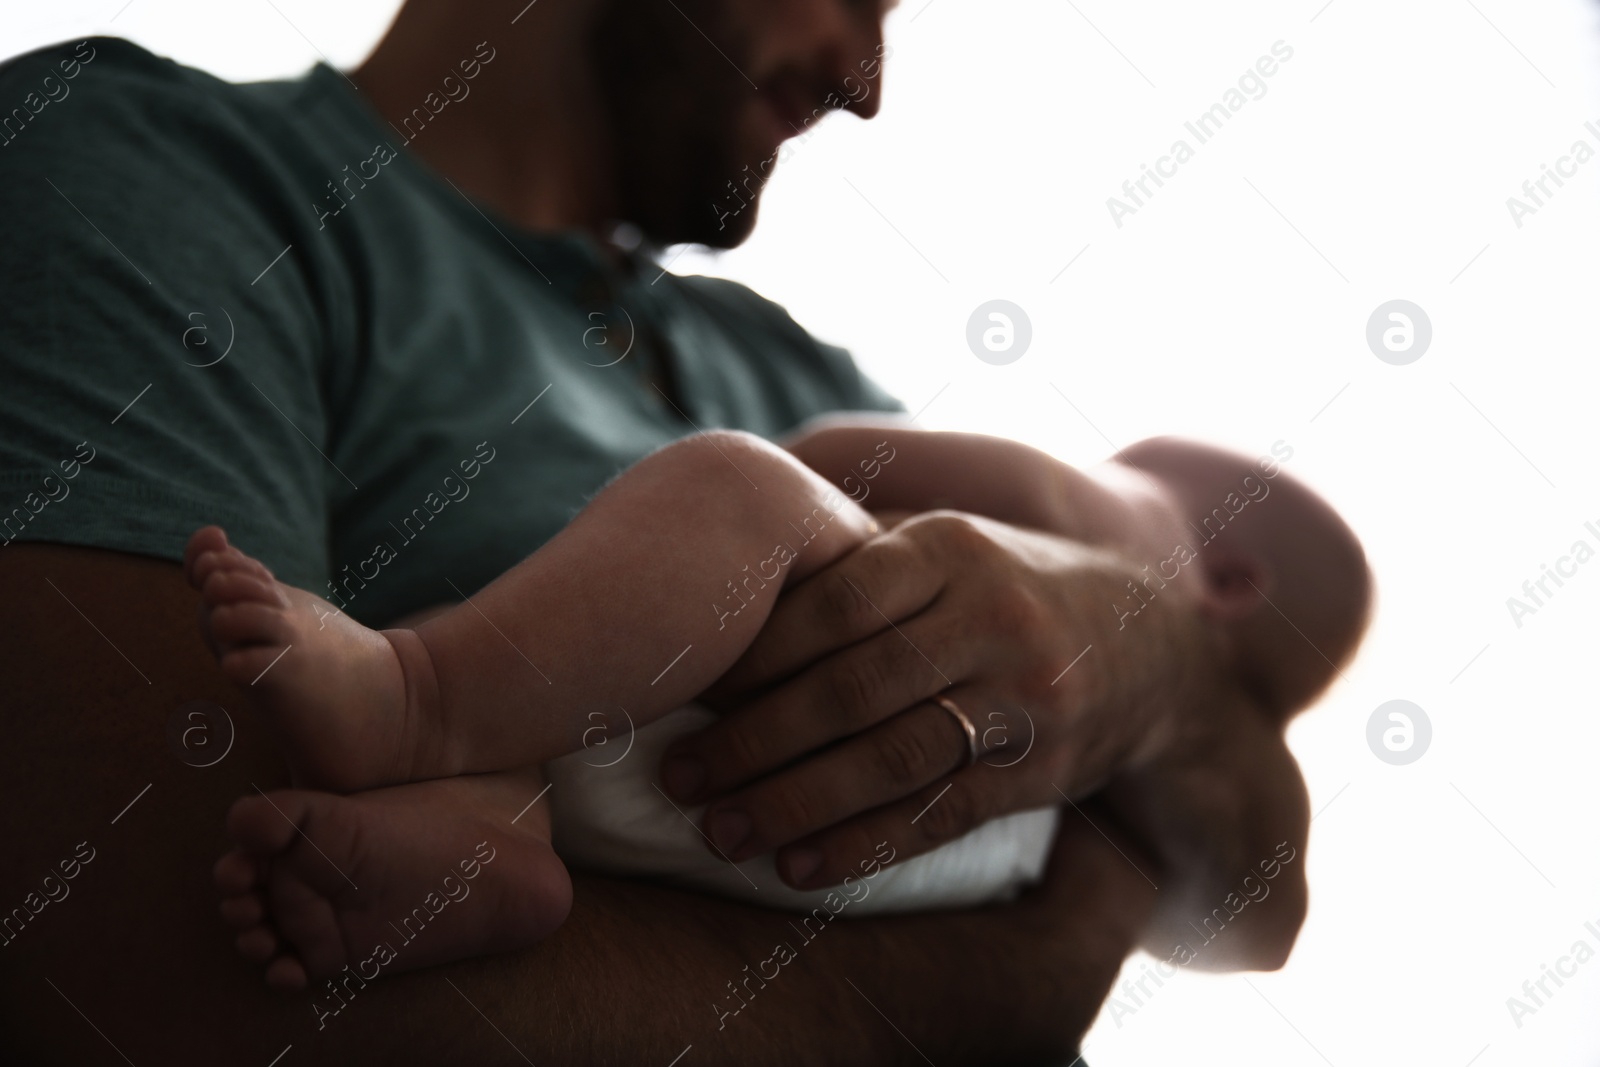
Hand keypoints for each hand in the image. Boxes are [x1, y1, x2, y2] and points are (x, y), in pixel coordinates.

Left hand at [659, 509, 1208, 889]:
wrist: (1152, 649)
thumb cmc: (1009, 588)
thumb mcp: (952, 543)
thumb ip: (859, 552)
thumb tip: (726, 569)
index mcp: (952, 549)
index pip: (834, 601)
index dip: (752, 652)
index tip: (683, 689)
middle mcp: (991, 618)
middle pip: (853, 686)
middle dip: (753, 739)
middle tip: (679, 777)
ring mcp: (1023, 700)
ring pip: (891, 758)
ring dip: (795, 803)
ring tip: (720, 832)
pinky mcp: (1041, 772)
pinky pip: (939, 816)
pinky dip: (863, 846)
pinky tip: (798, 868)